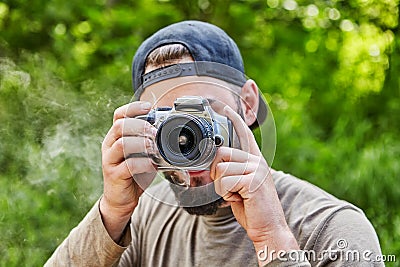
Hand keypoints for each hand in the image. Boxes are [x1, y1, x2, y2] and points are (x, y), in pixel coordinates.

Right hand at [100, 101, 156, 240]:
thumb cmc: (134, 172)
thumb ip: (150, 141)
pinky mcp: (114, 175)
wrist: (121, 199)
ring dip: (141, 143)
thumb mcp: (142, 153)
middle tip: (155, 132)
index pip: (119, 115)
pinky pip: (128, 165)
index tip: (148, 107)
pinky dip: (143, 162)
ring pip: (122, 144)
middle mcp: (109, 145)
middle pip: (120, 126)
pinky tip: (152, 164)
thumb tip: (168, 128)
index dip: (133, 108)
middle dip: (140, 125)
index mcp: (116, 136)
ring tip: (154, 147)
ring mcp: (110, 160)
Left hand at [210, 106, 298, 264]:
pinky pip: (225, 182)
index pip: (244, 133)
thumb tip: (215, 164)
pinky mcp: (254, 180)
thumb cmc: (252, 208)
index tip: (225, 106)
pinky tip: (240, 199)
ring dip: (222, 187)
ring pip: (221, 169)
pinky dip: (227, 194)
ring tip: (236, 196)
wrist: (269, 229)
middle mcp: (257, 160)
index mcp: (254, 160)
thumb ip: (231, 172)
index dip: (235, 119)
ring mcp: (257, 169)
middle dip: (217, 174)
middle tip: (229, 189)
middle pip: (221, 153)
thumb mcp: (239, 186)